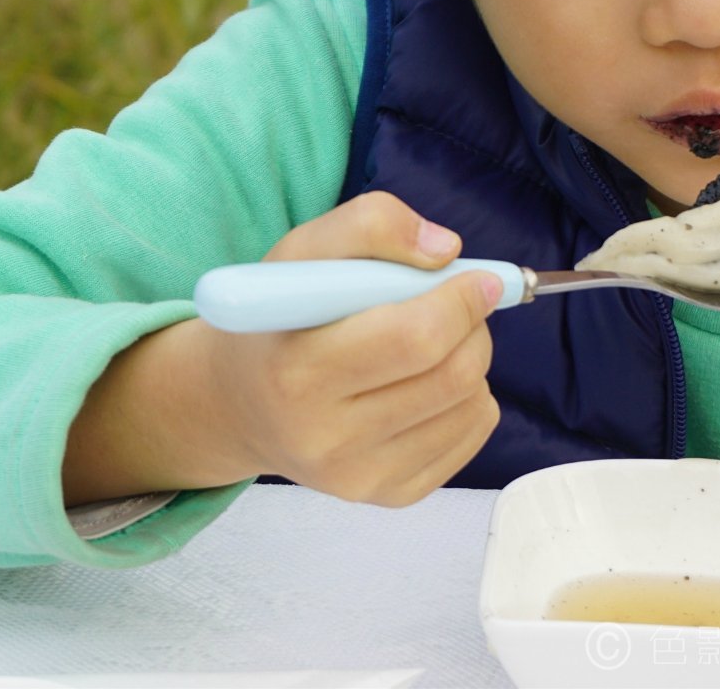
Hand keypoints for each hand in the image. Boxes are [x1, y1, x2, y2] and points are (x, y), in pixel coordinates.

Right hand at [210, 192, 503, 504]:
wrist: (242, 405)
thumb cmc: (279, 321)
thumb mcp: (300, 254)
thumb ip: (370, 225)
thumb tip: (444, 249)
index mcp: (296, 372)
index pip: (414, 338)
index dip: (461, 302)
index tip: (478, 279)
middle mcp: (325, 439)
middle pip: (451, 375)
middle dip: (474, 327)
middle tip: (462, 304)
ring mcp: (360, 477)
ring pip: (471, 405)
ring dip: (474, 358)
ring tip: (435, 341)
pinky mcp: (390, 495)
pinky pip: (472, 435)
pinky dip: (471, 397)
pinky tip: (430, 380)